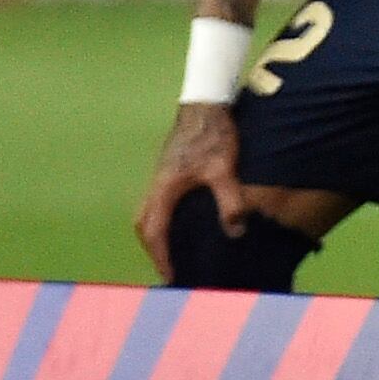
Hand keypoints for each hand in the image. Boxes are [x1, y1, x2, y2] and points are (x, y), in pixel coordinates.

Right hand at [136, 102, 250, 282]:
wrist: (205, 102)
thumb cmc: (213, 134)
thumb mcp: (224, 169)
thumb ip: (229, 201)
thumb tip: (235, 232)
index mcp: (165, 188)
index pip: (155, 231)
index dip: (161, 257)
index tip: (170, 277)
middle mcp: (157, 184)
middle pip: (143, 224)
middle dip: (153, 249)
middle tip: (168, 268)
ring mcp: (160, 175)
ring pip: (148, 212)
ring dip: (156, 233)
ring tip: (172, 250)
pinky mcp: (168, 168)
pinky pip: (157, 201)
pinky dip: (162, 218)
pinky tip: (181, 221)